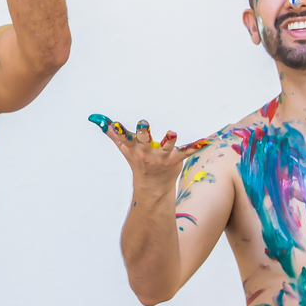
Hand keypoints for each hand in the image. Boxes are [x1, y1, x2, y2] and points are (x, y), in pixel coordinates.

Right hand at [88, 116, 211, 187]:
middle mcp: (147, 153)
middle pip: (144, 141)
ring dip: (169, 140)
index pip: (125, 139)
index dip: (120, 132)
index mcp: (134, 148)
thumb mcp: (125, 147)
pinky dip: (197, 146)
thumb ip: (114, 132)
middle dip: (143, 133)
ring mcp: (162, 157)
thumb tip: (99, 119)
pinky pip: (187, 151)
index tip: (116, 124)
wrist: (152, 186)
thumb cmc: (138, 161)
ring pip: (166, 148)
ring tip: (172, 133)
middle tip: (143, 123)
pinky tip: (207, 140)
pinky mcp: (177, 159)